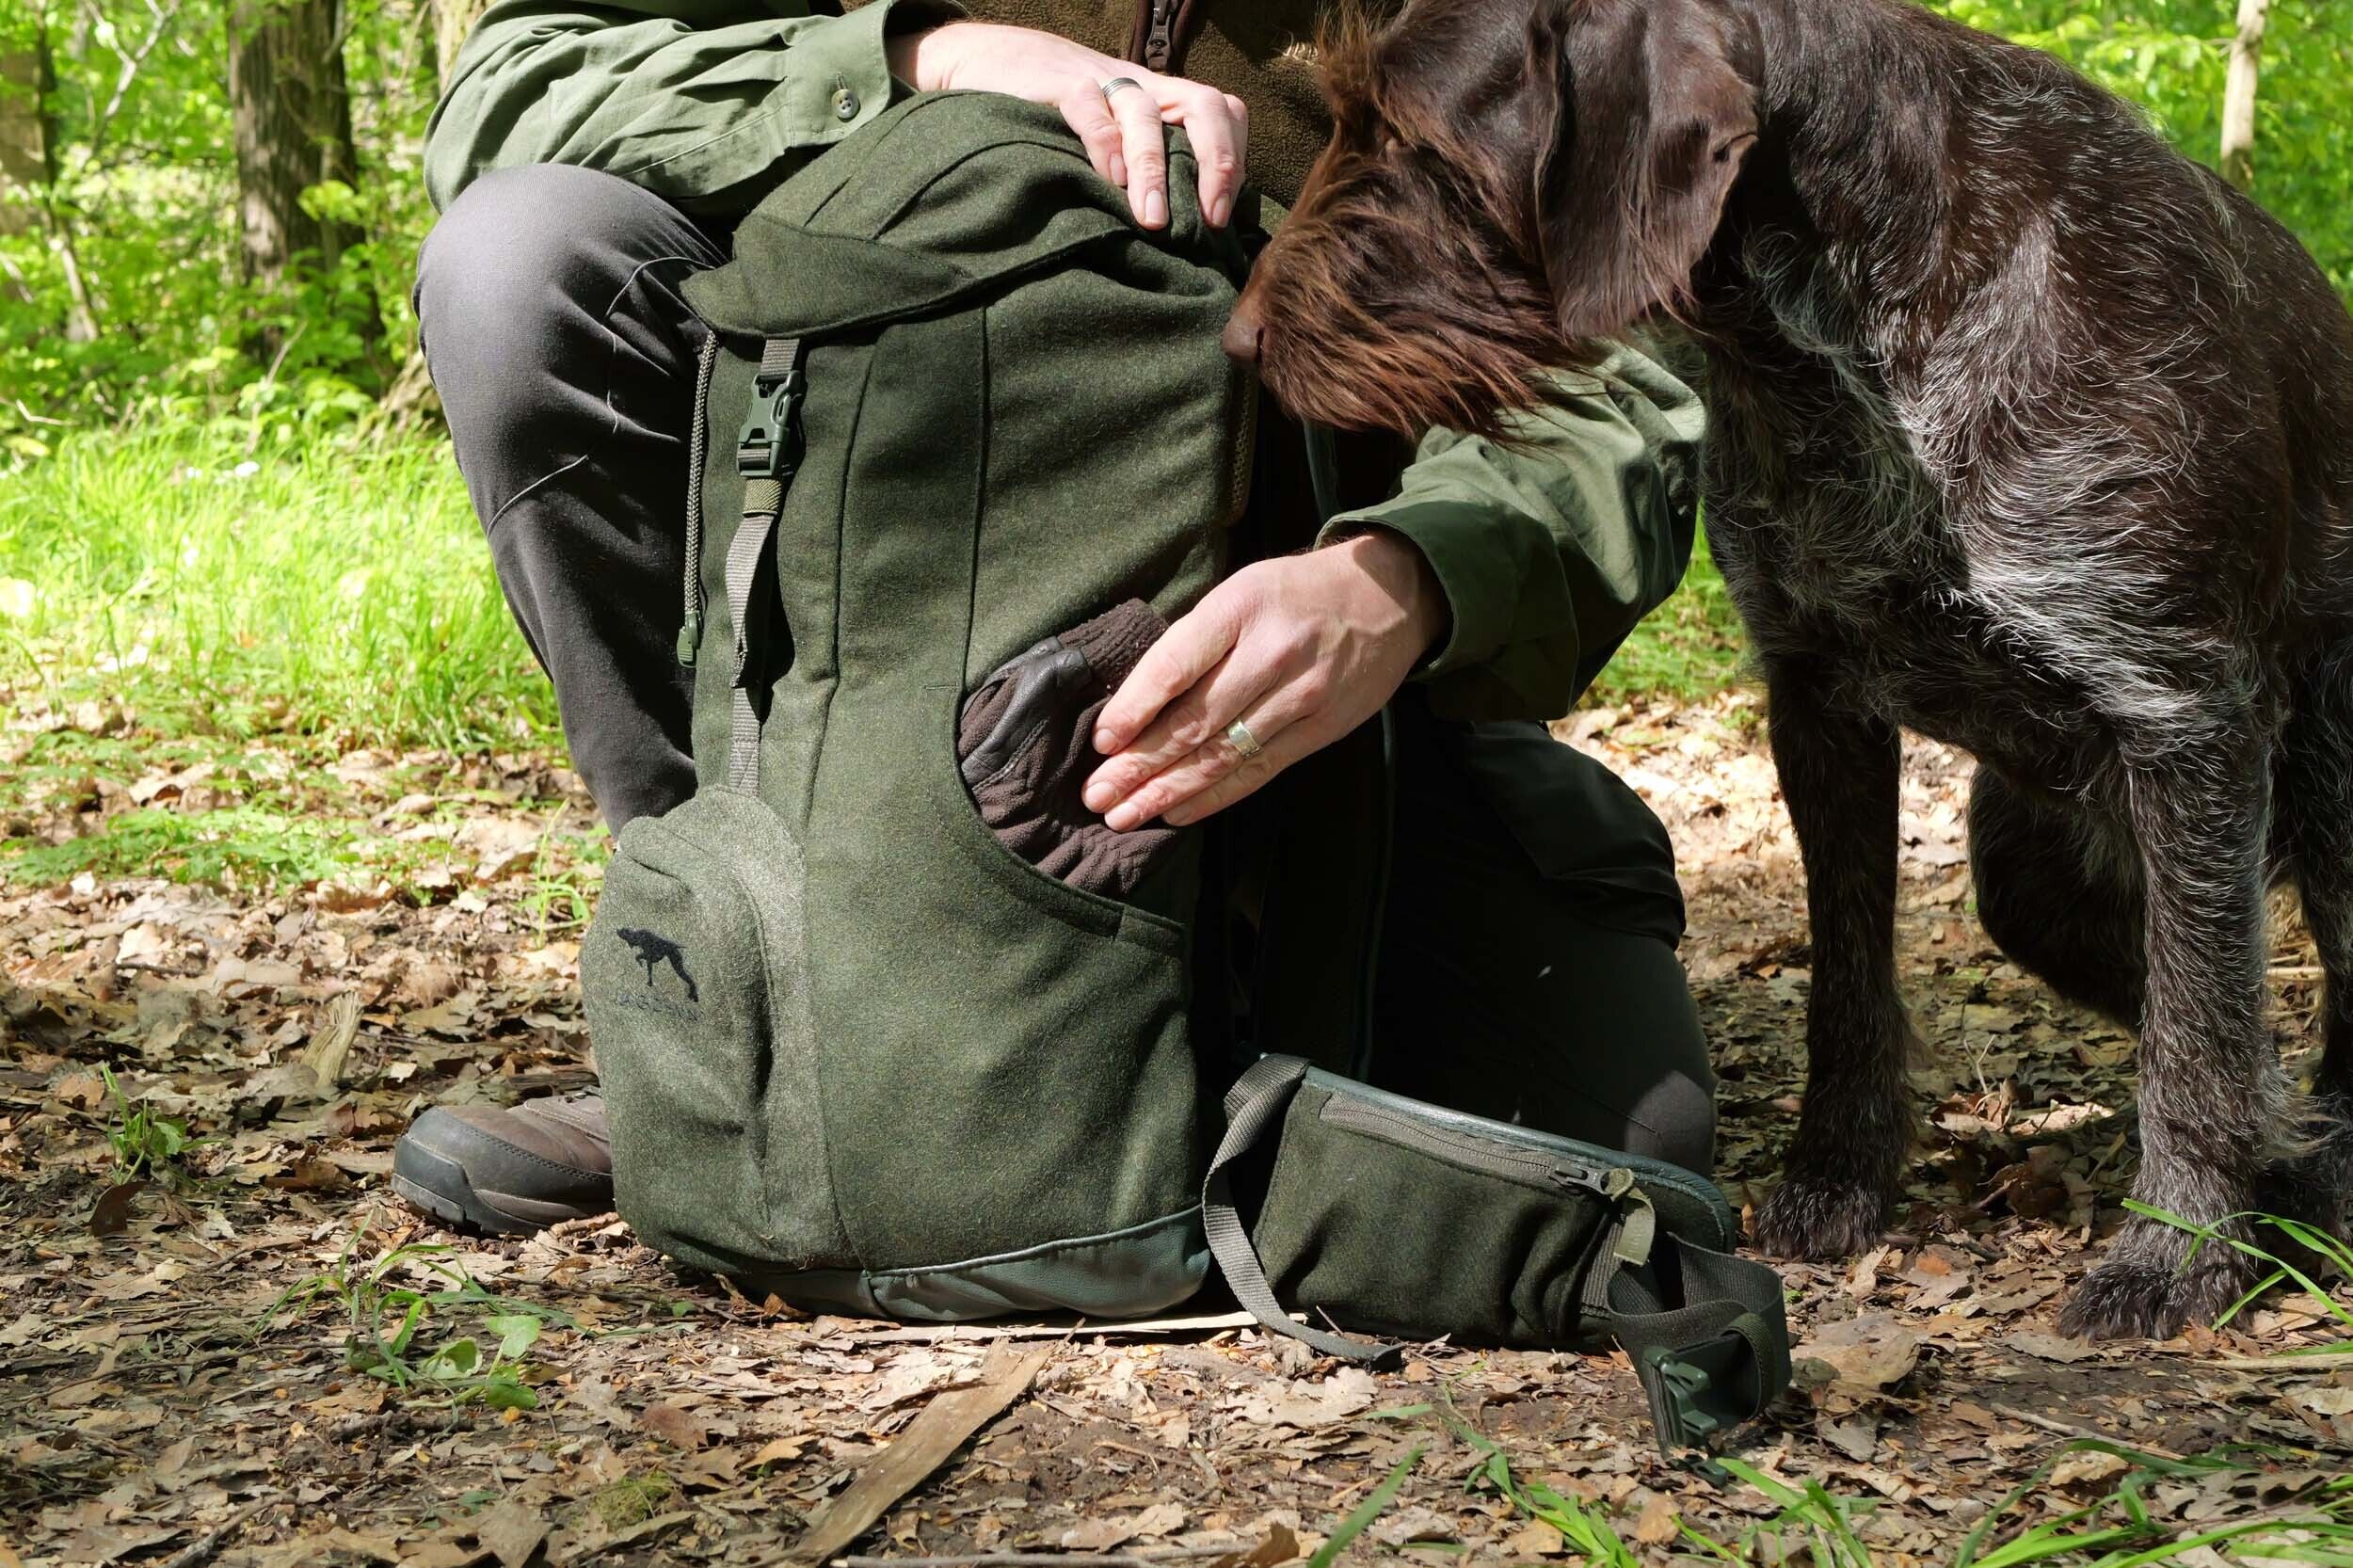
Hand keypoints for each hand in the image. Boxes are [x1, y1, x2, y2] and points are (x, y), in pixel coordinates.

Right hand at [884, 22, 1246, 228]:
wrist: (988, 59)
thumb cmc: (1056, 116)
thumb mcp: (1109, 137)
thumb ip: (1142, 169)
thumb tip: (1178, 237)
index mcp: (1162, 100)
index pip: (1222, 113)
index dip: (1233, 159)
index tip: (1221, 216)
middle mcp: (1142, 87)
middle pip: (1203, 105)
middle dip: (1217, 161)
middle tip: (1209, 219)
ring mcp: (1102, 82)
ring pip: (1146, 114)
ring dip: (1154, 170)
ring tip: (1152, 220)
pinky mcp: (1060, 84)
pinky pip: (1091, 108)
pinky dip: (1105, 143)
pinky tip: (1109, 180)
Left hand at [1083, 533, 1448, 830]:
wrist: (1389, 595)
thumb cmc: (1296, 593)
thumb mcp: (1243, 591)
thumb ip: (1198, 640)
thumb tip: (1135, 703)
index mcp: (1241, 607)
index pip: (1175, 665)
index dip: (1134, 709)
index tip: (1102, 741)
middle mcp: (1272, 652)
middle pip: (1195, 721)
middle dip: (1139, 765)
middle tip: (1097, 795)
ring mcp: (1302, 694)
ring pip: (1224, 755)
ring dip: (1168, 791)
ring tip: (1125, 815)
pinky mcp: (1323, 728)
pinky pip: (1259, 771)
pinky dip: (1214, 797)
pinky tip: (1177, 812)